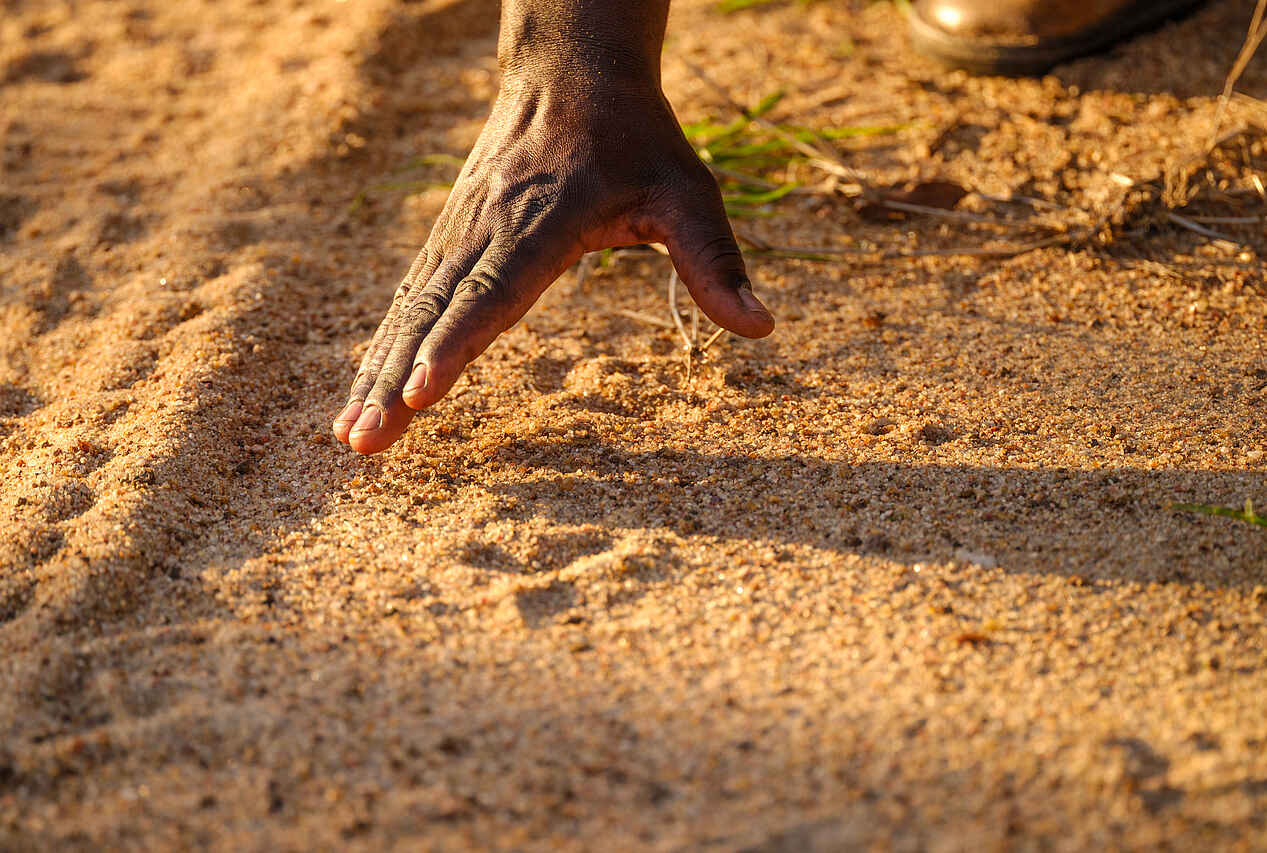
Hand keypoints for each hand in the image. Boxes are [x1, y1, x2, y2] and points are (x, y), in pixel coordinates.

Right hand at [333, 20, 773, 453]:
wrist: (570, 69)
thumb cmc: (636, 137)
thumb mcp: (688, 191)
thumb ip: (715, 261)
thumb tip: (762, 327)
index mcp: (544, 220)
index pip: (495, 291)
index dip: (456, 343)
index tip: (420, 393)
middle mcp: (488, 228)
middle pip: (434, 312)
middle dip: (395, 381)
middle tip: (363, 442)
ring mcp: (460, 232)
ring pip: (410, 309)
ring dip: (376, 371)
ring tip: (350, 435)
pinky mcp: (449, 238)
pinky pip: (411, 298)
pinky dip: (384, 344)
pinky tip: (366, 387)